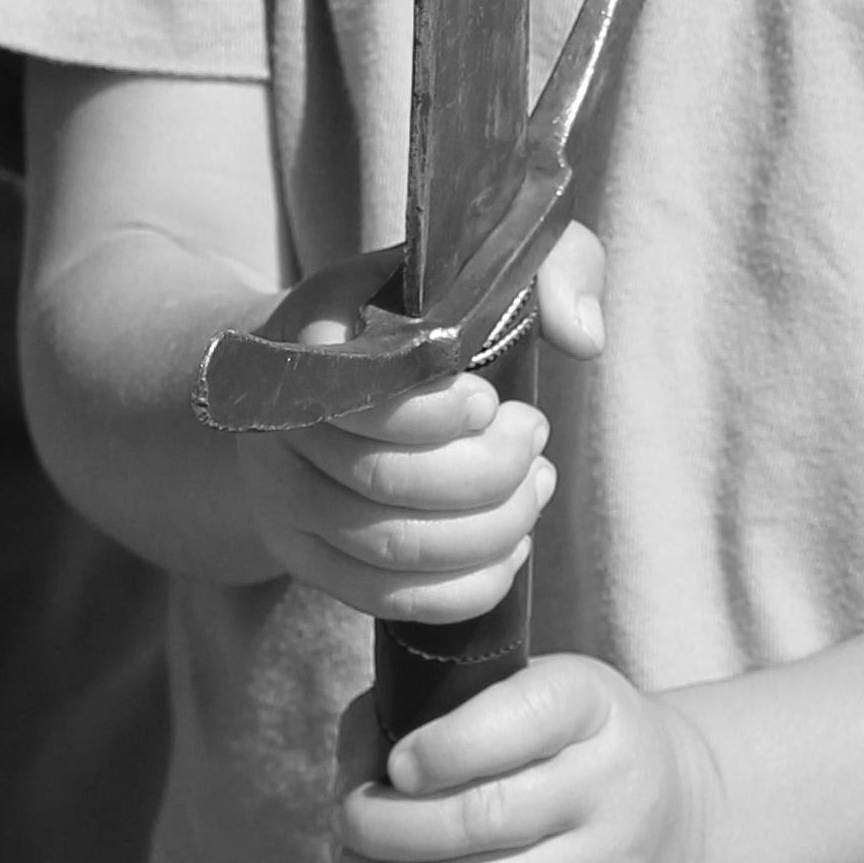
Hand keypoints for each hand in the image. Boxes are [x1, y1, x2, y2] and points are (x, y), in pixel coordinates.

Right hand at [239, 226, 602, 619]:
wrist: (318, 372)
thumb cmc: (419, 313)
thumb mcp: (481, 262)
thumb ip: (555, 262)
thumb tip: (583, 335)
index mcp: (310, 337)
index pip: (359, 394)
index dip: (437, 410)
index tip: (489, 399)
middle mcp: (281, 424)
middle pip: (386, 481)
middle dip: (490, 472)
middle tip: (530, 439)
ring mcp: (284, 500)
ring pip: (395, 547)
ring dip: (492, 528)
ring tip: (533, 486)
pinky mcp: (306, 558)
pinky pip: (388, 600)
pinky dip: (468, 586)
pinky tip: (511, 548)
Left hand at [335, 654, 715, 862]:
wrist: (679, 828)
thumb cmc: (571, 746)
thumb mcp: (535, 689)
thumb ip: (441, 701)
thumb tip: (359, 756)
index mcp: (590, 706)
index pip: (519, 719)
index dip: (442, 747)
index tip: (398, 763)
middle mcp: (605, 789)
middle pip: (476, 819)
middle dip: (380, 825)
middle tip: (347, 819)